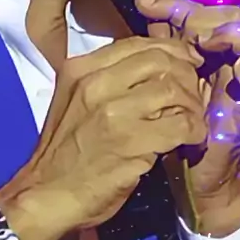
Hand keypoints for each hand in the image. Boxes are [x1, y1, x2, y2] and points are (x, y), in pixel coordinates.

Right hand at [0, 29, 205, 239]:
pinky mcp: (130, 142)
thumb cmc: (64, 151)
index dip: (171, 50)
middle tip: (194, 92)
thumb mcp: (76, 100)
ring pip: (173, 88)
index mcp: (81, 68)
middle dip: (186, 73)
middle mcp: (95, 83)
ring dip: (192, 103)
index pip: (138, 44)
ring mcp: (112, 112)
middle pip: (159, 60)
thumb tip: (155, 67)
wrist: (45, 195)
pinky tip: (192, 137)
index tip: (187, 62)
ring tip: (193, 117)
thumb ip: (108, 80)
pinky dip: (194, 129)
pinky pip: (179, 124)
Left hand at [135, 0, 239, 232]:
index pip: (198, 10)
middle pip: (232, 17)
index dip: (173, 1)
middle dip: (202, 16)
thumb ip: (157, 42)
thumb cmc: (171, 120)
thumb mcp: (160, 75)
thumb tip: (144, 4)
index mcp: (206, 48)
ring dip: (231, 36)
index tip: (142, 4)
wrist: (190, 171)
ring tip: (204, 42)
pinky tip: (233, 71)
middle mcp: (230, 59)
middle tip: (179, 29)